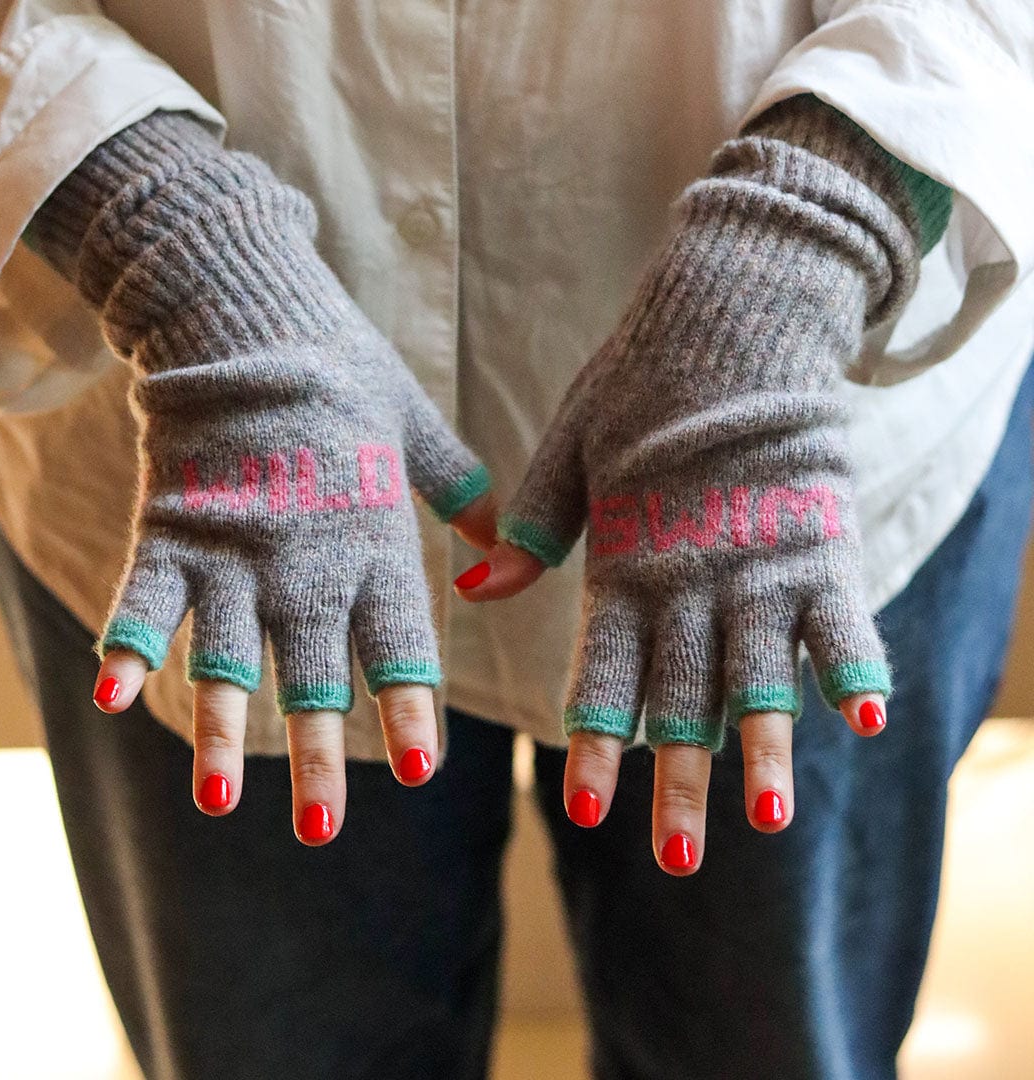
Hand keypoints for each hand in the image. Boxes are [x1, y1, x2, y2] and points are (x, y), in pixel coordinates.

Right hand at [32, 110, 496, 839]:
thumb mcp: (420, 431)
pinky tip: (116, 701)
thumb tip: (508, 553)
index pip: (398, 641)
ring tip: (221, 801)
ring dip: (224, 729)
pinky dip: (129, 646)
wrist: (251, 312)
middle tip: (322, 829)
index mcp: (373, 539)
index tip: (417, 770)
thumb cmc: (344, 372)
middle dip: (317, 754)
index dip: (407, 707)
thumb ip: (467, 495)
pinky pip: (147, 596)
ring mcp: (236, 548)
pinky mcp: (174, 527)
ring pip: (230, 655)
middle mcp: (307, 560)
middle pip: (314, 673)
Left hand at [455, 96, 918, 871]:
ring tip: (765, 820)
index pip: (603, 670)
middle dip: (679, 780)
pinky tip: (864, 722)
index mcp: (624, 561)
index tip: (579, 808)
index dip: (594, 740)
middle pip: (684, 696)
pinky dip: (852, 664)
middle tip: (675, 859)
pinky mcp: (820, 537)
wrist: (729, 310)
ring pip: (761, 673)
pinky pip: (842, 613)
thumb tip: (477, 590)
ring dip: (764, 748)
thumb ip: (532, 527)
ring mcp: (759, 562)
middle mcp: (690, 578)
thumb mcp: (569, 450)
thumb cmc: (640, 384)